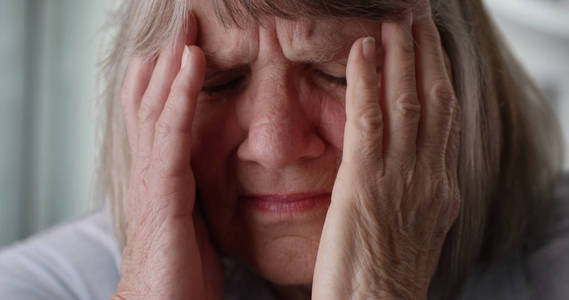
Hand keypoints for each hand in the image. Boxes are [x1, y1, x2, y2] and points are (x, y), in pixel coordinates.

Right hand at [111, 14, 223, 299]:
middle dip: (165, 59)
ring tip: (186, 26)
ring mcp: (154, 177)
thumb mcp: (193, 221)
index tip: (185, 45)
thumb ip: (198, 191)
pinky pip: (172, 131)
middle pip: (151, 100)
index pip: (157, 113)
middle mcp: (151, 169)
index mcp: (162, 175)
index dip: (167, 78)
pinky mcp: (164, 191)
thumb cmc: (181, 271)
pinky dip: (180, 93)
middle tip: (181, 22)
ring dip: (172, 62)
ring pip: (157, 105)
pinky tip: (191, 62)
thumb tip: (216, 172)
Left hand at [312, 3, 460, 298]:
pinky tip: (362, 51)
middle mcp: (429, 178)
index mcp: (439, 190)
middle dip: (426, 54)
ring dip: (401, 55)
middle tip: (418, 18)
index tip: (429, 48)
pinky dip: (367, 81)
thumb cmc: (385, 277)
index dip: (439, 77)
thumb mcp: (409, 228)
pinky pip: (369, 120)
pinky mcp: (365, 185)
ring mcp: (401, 179)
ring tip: (394, 21)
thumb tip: (404, 164)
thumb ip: (411, 191)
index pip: (445, 120)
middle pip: (435, 100)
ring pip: (408, 102)